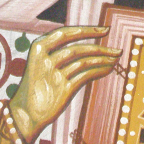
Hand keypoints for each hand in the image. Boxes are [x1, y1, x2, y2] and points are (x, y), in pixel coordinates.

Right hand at [8, 26, 121, 143]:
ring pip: (84, 62)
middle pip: (77, 48)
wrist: (25, 113)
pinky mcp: (62, 90)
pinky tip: (108, 69)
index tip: (105, 29)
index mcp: (38, 47)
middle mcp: (45, 59)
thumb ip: (59, 51)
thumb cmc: (37, 85)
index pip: (66, 33)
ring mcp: (54, 75)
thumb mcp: (41, 62)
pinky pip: (86, 76)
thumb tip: (90, 43)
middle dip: (100, 47)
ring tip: (115, 59)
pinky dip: (100, 71)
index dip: (87, 30)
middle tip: (117, 48)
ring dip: (103, 59)